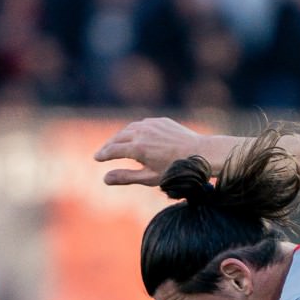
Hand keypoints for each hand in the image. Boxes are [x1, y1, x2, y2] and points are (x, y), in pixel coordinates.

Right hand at [95, 118, 209, 187]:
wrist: (202, 153)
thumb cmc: (176, 170)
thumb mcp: (149, 178)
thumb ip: (126, 177)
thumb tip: (105, 178)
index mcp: (137, 147)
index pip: (113, 150)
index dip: (103, 155)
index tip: (97, 158)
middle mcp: (142, 132)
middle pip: (118, 137)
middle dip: (109, 145)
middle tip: (103, 152)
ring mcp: (151, 124)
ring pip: (130, 128)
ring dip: (121, 136)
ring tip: (117, 144)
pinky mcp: (161, 121)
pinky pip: (144, 124)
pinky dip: (136, 130)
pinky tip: (136, 136)